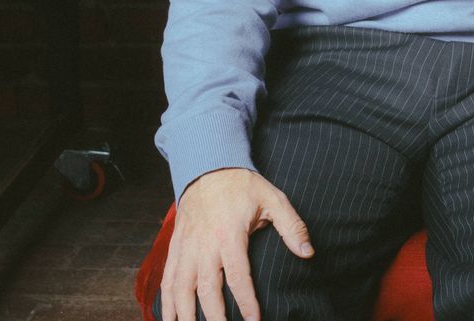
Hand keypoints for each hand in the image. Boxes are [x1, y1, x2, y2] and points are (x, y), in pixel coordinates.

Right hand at [161, 167, 312, 320]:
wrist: (208, 168)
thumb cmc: (242, 186)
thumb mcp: (274, 199)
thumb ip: (292, 226)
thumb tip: (308, 252)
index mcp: (229, 235)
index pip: (238, 276)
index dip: (246, 301)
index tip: (254, 320)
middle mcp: (204, 245)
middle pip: (206, 288)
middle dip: (213, 316)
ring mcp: (186, 248)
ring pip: (181, 288)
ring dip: (184, 314)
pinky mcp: (175, 248)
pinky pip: (167, 279)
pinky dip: (165, 301)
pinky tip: (168, 318)